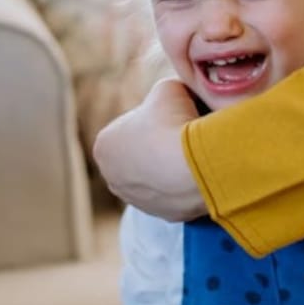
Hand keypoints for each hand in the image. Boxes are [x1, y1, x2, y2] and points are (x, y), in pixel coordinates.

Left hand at [93, 79, 206, 221]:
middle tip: (185, 130)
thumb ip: (164, 93)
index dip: (155, 116)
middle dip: (160, 143)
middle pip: (142, 153)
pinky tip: (200, 169)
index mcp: (104, 147)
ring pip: (159, 175)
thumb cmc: (175, 123)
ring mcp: (138, 201)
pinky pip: (178, 193)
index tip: (172, 114)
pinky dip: (188, 182)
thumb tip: (176, 97)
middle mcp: (113, 179)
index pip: (130, 125)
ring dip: (173, 164)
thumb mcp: (167, 89)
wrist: (198, 164)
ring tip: (195, 151)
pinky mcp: (166, 215)